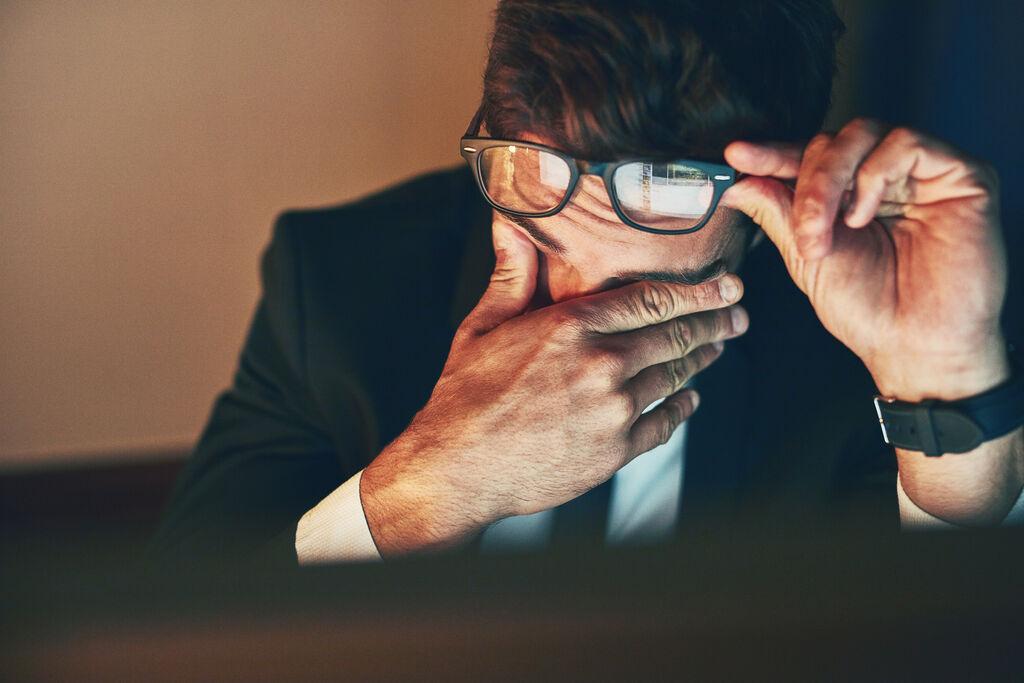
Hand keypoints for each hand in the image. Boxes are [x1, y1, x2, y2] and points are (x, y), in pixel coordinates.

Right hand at [361, 217, 747, 554]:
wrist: (457, 468)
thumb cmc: (465, 396)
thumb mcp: (482, 326)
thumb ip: (512, 276)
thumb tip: (512, 227)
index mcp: (571, 326)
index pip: (654, 299)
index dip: (700, 291)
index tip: (728, 285)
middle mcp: (601, 364)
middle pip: (677, 335)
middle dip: (716, 321)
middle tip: (739, 314)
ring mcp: (613, 410)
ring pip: (675, 376)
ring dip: (702, 360)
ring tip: (717, 348)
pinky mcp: (616, 451)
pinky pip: (664, 423)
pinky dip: (682, 408)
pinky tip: (688, 399)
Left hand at [721, 119, 1008, 401]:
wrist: (914, 346)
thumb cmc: (869, 310)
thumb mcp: (807, 258)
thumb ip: (778, 214)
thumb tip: (739, 183)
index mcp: (851, 195)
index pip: (809, 159)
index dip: (772, 154)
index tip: (736, 155)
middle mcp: (888, 178)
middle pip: (833, 140)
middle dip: (806, 182)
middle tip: (803, 229)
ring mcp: (924, 174)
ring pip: (864, 134)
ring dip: (831, 180)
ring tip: (828, 230)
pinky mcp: (961, 174)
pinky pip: (907, 142)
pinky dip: (875, 175)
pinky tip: (865, 216)